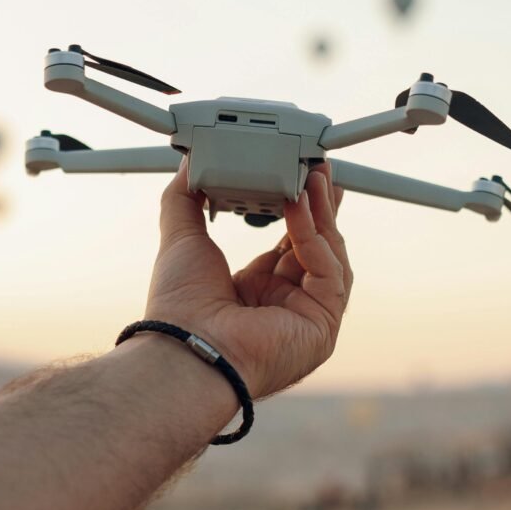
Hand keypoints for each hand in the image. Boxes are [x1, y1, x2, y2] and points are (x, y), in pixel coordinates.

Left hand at [143, 160, 351, 399]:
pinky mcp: (323, 325)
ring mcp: (309, 319)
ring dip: (322, 216)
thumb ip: (186, 199)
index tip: (303, 178)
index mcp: (258, 293)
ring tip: (313, 178)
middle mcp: (287, 307)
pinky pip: (329, 272)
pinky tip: (298, 208)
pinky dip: (315, 237)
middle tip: (321, 169)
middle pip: (319, 249)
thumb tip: (192, 162)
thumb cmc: (179, 308)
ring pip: (331, 257)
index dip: (300, 212)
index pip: (292, 246)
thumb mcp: (182, 239)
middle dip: (322, 208)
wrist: (184, 346)